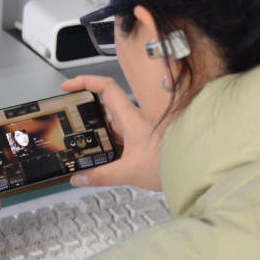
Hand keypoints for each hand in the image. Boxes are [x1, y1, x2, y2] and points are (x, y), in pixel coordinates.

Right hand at [62, 76, 161, 190]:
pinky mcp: (141, 138)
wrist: (190, 168)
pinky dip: (106, 139)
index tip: (69, 86)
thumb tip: (80, 178)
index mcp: (130, 117)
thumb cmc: (170, 162)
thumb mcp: (130, 172)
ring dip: (95, 127)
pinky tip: (100, 152)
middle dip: (85, 110)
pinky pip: (118, 133)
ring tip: (80, 139)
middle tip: (69, 117)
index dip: (85, 81)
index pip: (106, 87)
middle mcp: (133, 118)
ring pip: (110, 120)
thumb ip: (102, 176)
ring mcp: (137, 127)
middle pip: (104, 104)